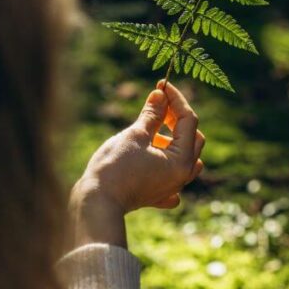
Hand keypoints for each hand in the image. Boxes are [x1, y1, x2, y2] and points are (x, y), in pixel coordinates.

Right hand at [68, 81, 204, 247]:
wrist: (96, 203)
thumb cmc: (115, 167)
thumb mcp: (135, 134)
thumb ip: (152, 114)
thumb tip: (161, 94)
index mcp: (181, 160)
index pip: (188, 120)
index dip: (176, 99)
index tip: (162, 85)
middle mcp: (182, 176)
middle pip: (192, 139)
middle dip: (177, 118)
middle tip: (159, 103)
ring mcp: (171, 188)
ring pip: (185, 158)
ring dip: (173, 140)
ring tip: (151, 130)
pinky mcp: (157, 195)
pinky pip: (172, 177)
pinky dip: (167, 164)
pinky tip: (154, 159)